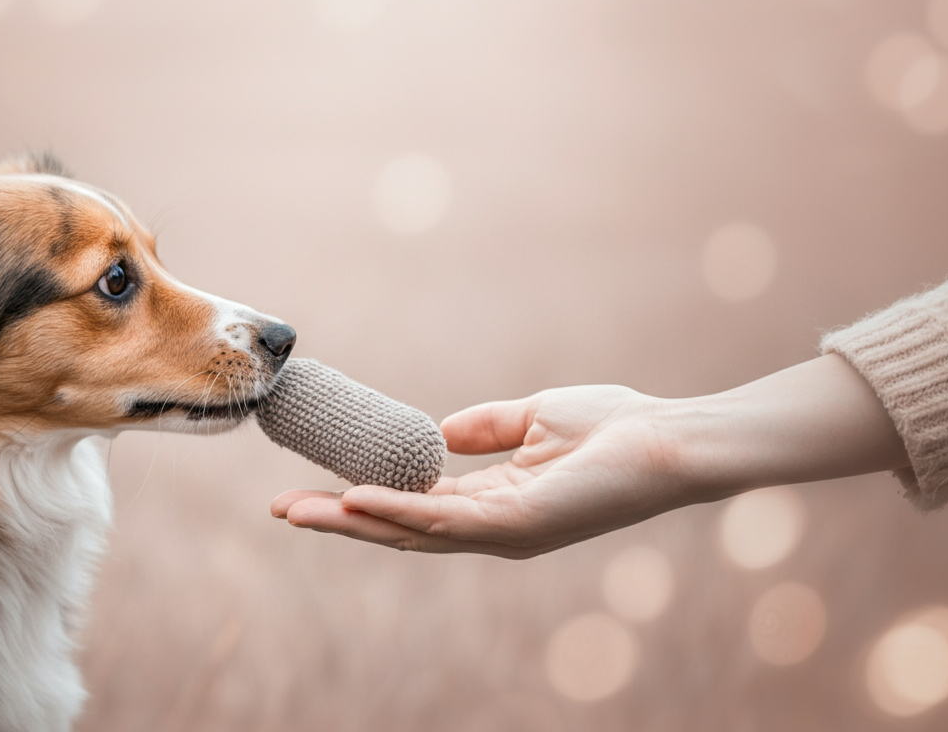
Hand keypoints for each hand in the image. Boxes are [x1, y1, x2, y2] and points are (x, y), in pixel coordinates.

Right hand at [270, 385, 696, 557]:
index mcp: (492, 502)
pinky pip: (441, 522)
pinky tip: (353, 500)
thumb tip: (439, 434)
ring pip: (408, 532)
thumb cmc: (615, 426)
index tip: (312, 484)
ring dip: (348, 522)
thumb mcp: (534, 415)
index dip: (362, 498)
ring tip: (294, 511)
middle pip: (398, 528)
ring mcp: (500, 532)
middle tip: (280, 510)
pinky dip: (394, 511)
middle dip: (337, 520)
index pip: (413, 506)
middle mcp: (489, 527)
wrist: (668, 439)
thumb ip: (485, 428)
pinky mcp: (515, 526)